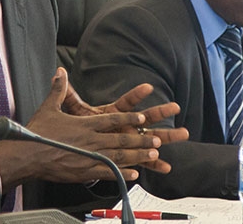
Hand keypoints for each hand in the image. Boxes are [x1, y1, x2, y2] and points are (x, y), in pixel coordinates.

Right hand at [0, 68, 164, 188]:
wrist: (25, 155)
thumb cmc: (36, 132)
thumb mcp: (49, 107)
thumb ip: (59, 89)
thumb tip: (60, 71)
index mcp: (84, 124)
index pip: (111, 120)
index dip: (128, 118)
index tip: (141, 117)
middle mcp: (90, 140)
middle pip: (120, 140)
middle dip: (140, 140)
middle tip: (157, 140)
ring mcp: (88, 157)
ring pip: (119, 157)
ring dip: (137, 156)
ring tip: (153, 155)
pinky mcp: (83, 172)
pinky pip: (107, 174)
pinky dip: (122, 174)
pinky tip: (135, 174)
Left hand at [62, 73, 189, 172]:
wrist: (78, 144)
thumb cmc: (78, 127)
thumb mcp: (72, 111)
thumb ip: (67, 95)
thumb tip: (58, 75)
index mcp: (114, 113)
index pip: (127, 102)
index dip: (137, 94)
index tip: (148, 87)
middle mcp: (126, 124)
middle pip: (146, 117)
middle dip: (161, 112)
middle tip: (175, 106)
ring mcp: (130, 139)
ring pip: (151, 136)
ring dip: (167, 136)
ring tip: (183, 133)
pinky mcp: (129, 153)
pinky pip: (143, 159)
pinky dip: (154, 164)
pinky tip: (166, 167)